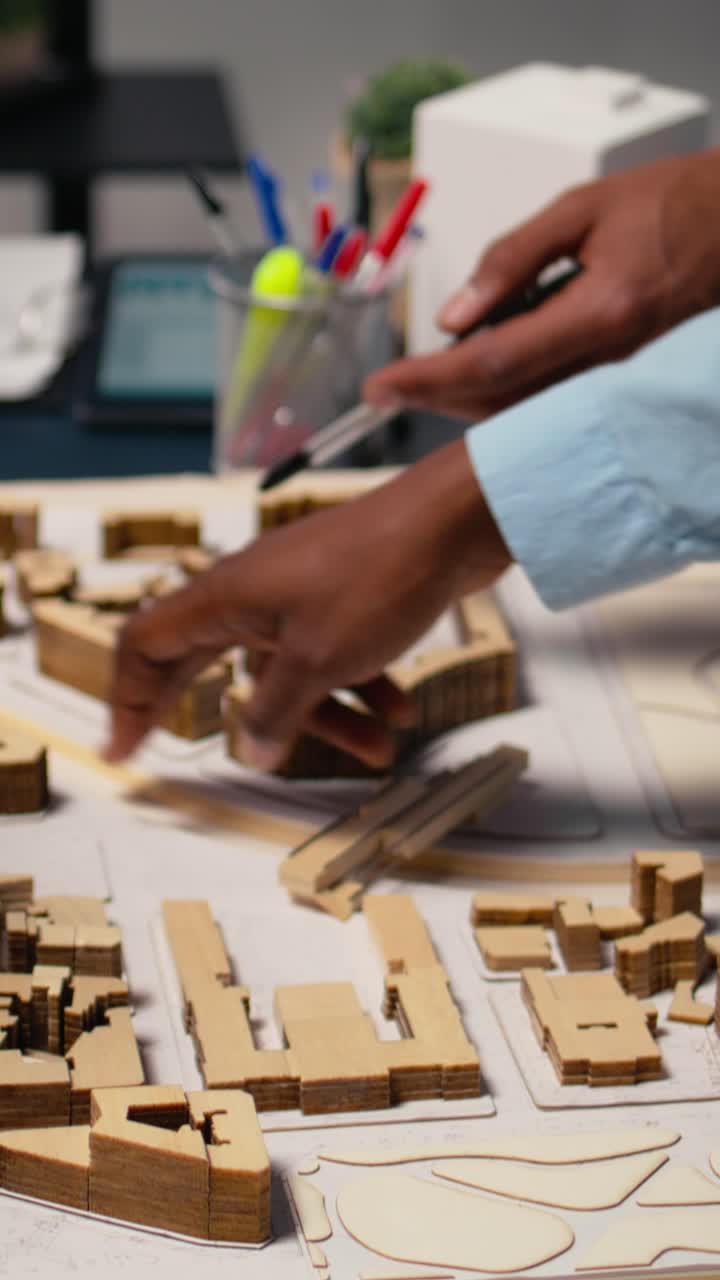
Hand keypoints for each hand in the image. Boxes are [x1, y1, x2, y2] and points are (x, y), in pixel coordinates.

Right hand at [104, 441, 510, 769]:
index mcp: (224, 597)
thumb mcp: (317, 660)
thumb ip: (276, 710)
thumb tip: (252, 750)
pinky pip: (335, 655)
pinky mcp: (344, 597)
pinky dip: (363, 687)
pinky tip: (400, 713)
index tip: (123, 748)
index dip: (128, 698)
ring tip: (378, 751)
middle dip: (233, 716)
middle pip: (217, 662)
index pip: (146, 644)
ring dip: (331, 716)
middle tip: (224, 761)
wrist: (455, 522)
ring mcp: (299, 593)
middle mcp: (252, 593)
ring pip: (292, 670)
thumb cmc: (378, 576)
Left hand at [365, 148, 719, 419]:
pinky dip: (500, 390)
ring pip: (520, 408)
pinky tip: (475, 370)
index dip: (428, 379)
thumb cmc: (675, 207)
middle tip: (388, 387)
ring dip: (464, 397)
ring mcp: (613, 379)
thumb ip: (511, 260)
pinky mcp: (614, 380)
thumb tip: (453, 312)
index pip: (491, 363)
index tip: (381, 386)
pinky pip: (545, 398)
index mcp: (598, 316)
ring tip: (420, 378)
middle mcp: (607, 362)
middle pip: (500, 400)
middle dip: (434, 396)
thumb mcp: (582, 210)